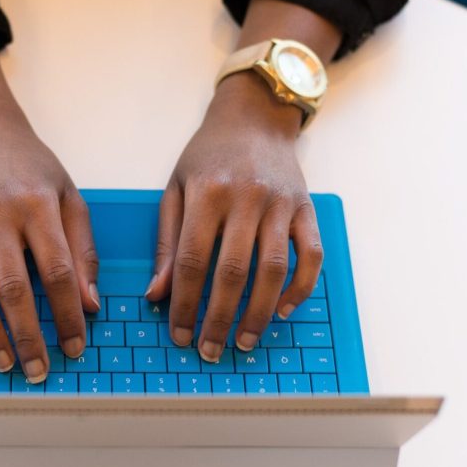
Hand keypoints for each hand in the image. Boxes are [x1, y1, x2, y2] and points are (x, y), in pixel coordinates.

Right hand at [0, 23, 99, 382]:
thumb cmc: (30, 165)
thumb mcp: (69, 196)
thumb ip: (83, 249)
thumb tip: (89, 304)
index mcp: (39, 206)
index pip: (58, 271)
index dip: (68, 313)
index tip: (75, 345)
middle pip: (13, 286)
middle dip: (28, 334)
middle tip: (40, 369)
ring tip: (4, 362)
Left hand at [145, 0, 338, 361]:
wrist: (255, 116)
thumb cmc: (209, 155)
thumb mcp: (176, 188)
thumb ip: (166, 241)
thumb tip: (156, 294)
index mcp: (206, 193)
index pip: (193, 260)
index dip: (185, 303)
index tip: (179, 334)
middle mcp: (246, 199)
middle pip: (233, 272)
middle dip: (219, 317)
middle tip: (210, 350)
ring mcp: (281, 204)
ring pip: (274, 270)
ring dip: (260, 312)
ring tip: (244, 340)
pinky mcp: (306, 209)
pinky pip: (310, 256)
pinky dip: (301, 287)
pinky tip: (284, 310)